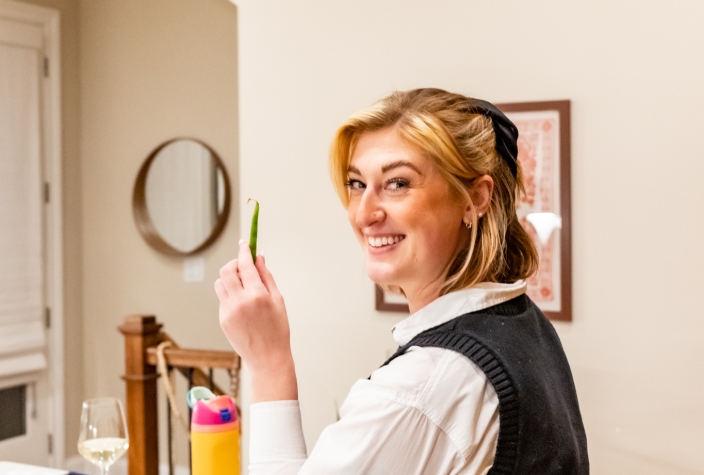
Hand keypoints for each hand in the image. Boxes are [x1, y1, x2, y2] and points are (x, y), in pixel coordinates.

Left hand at [215, 241, 296, 401]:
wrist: (268, 358)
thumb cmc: (278, 329)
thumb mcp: (278, 300)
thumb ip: (267, 276)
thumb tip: (259, 258)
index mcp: (257, 295)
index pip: (245, 265)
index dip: (244, 251)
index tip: (244, 244)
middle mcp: (240, 301)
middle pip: (226, 270)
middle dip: (234, 263)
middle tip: (242, 265)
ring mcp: (228, 311)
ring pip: (220, 283)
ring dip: (229, 278)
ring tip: (242, 284)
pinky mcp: (223, 319)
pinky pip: (222, 299)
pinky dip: (230, 294)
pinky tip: (243, 304)